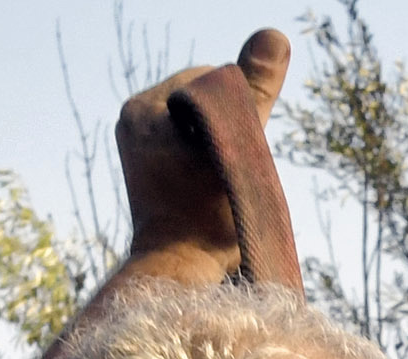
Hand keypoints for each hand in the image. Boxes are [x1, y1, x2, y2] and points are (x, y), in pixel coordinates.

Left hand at [116, 29, 292, 278]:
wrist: (178, 275)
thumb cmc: (207, 217)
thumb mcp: (238, 145)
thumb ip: (255, 90)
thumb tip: (275, 34)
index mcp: (144, 108)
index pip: (210, 79)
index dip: (241, 108)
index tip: (243, 148)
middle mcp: (133, 122)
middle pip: (204, 102)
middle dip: (230, 126)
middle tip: (238, 168)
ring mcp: (138, 149)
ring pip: (200, 127)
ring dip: (224, 145)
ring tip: (227, 182)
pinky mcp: (148, 172)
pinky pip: (189, 148)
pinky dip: (210, 161)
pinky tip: (216, 189)